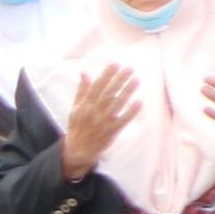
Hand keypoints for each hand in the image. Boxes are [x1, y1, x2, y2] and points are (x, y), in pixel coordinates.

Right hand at [61, 63, 140, 179]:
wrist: (78, 149)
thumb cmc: (77, 126)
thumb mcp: (75, 108)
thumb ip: (81, 91)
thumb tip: (84, 73)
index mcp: (84, 106)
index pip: (96, 87)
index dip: (106, 76)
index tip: (115, 65)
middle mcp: (94, 113)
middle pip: (108, 94)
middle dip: (119, 80)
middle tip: (129, 69)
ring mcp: (103, 122)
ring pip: (116, 105)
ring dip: (127, 92)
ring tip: (136, 80)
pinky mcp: (112, 131)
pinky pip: (123, 120)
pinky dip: (131, 112)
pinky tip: (139, 102)